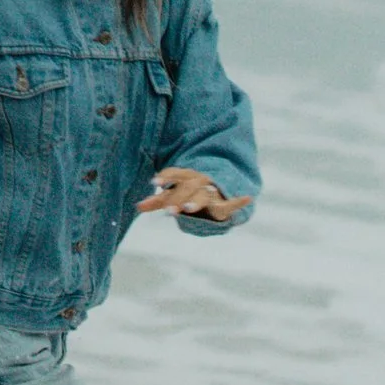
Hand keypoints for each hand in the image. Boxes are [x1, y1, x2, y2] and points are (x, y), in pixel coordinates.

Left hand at [138, 166, 252, 223]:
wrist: (220, 187)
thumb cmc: (193, 192)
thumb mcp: (175, 195)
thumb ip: (158, 201)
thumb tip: (137, 207)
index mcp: (187, 177)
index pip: (176, 174)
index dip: (166, 178)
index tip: (154, 182)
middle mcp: (200, 181)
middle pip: (187, 187)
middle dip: (177, 197)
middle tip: (168, 210)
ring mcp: (212, 191)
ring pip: (204, 195)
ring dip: (196, 201)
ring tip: (187, 209)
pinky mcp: (224, 202)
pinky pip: (232, 202)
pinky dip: (240, 200)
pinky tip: (247, 198)